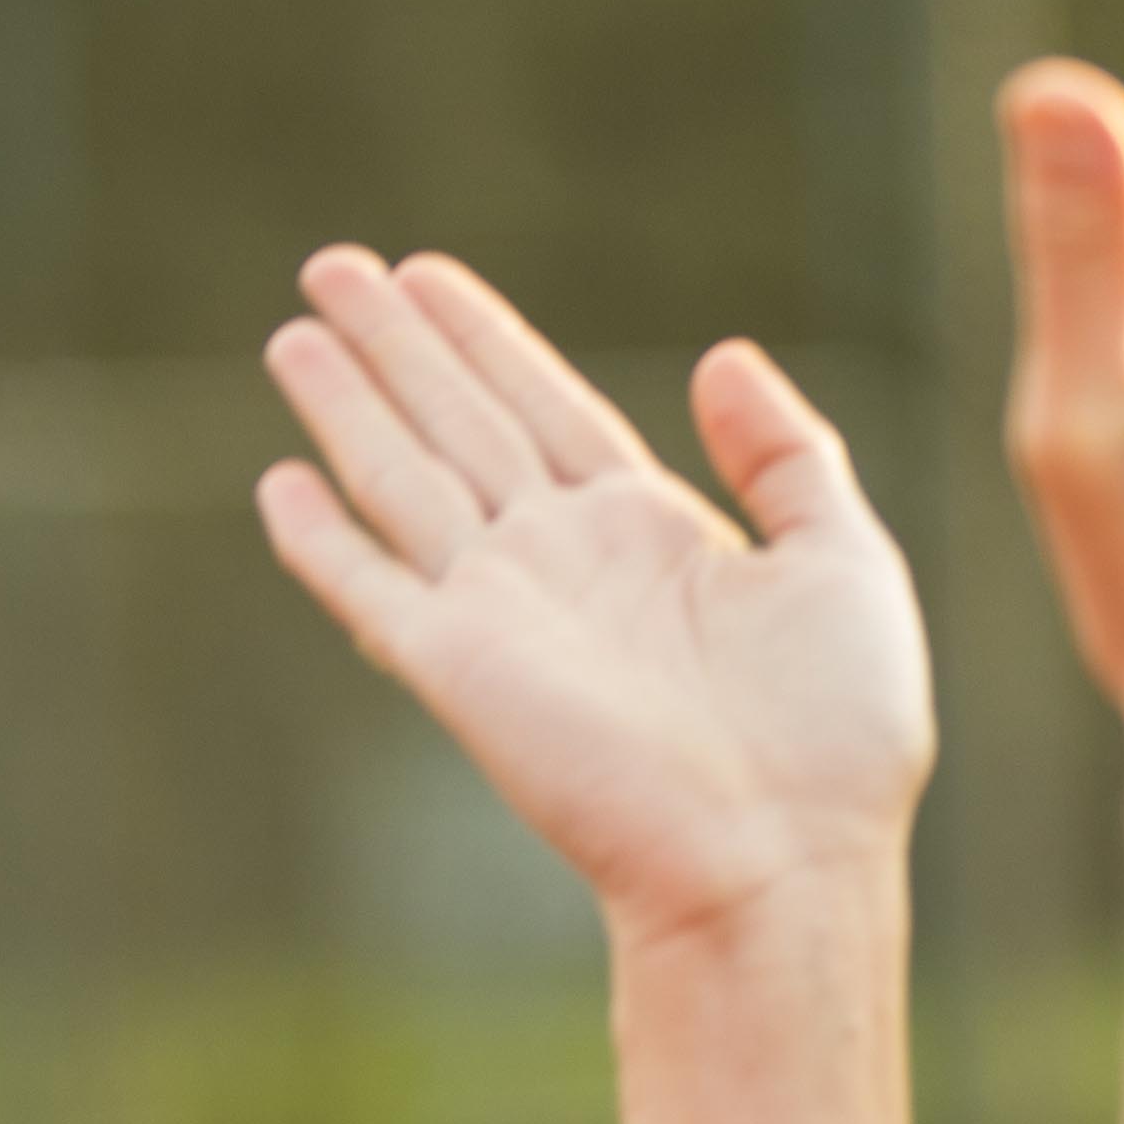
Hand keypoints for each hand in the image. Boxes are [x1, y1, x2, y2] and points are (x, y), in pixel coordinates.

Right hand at [256, 256, 932, 951]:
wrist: (786, 858)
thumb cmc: (837, 735)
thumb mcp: (845, 562)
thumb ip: (787, 456)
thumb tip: (720, 355)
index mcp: (652, 533)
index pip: (546, 407)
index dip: (485, 340)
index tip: (427, 275)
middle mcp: (565, 562)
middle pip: (460, 424)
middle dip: (397, 345)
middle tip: (332, 265)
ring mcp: (506, 612)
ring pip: (405, 479)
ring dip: (347, 406)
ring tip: (293, 332)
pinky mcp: (459, 669)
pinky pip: (373, 589)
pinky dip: (323, 540)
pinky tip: (278, 485)